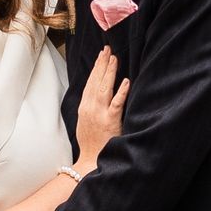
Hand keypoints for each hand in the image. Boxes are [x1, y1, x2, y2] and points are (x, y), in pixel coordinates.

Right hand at [74, 47, 129, 168]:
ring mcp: (100, 114)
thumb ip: (90, 107)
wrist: (91, 161)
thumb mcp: (85, 121)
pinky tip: (126, 81)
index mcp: (84, 107)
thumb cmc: (90, 143)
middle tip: (108, 49)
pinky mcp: (110, 121)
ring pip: (104, 88)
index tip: (101, 55)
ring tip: (114, 58)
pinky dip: (121, 92)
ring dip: (109, 72)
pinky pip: (116, 104)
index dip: (96, 68)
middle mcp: (90, 107)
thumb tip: (96, 93)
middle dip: (102, 64)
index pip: (90, 82)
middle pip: (96, 81)